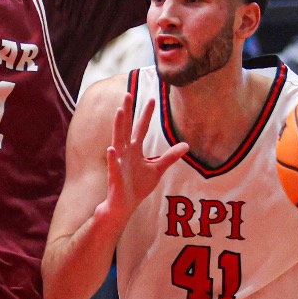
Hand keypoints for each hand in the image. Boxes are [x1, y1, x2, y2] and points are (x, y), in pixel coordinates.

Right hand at [97, 87, 189, 227]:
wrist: (124, 204)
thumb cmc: (138, 186)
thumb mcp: (157, 169)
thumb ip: (169, 156)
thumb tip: (186, 145)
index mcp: (135, 150)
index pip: (141, 128)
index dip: (146, 114)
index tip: (152, 98)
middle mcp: (126, 152)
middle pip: (127, 127)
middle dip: (128, 111)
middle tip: (128, 93)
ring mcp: (119, 162)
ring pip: (118, 140)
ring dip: (118, 126)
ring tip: (119, 112)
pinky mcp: (115, 176)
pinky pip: (113, 165)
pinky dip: (113, 158)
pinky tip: (111, 149)